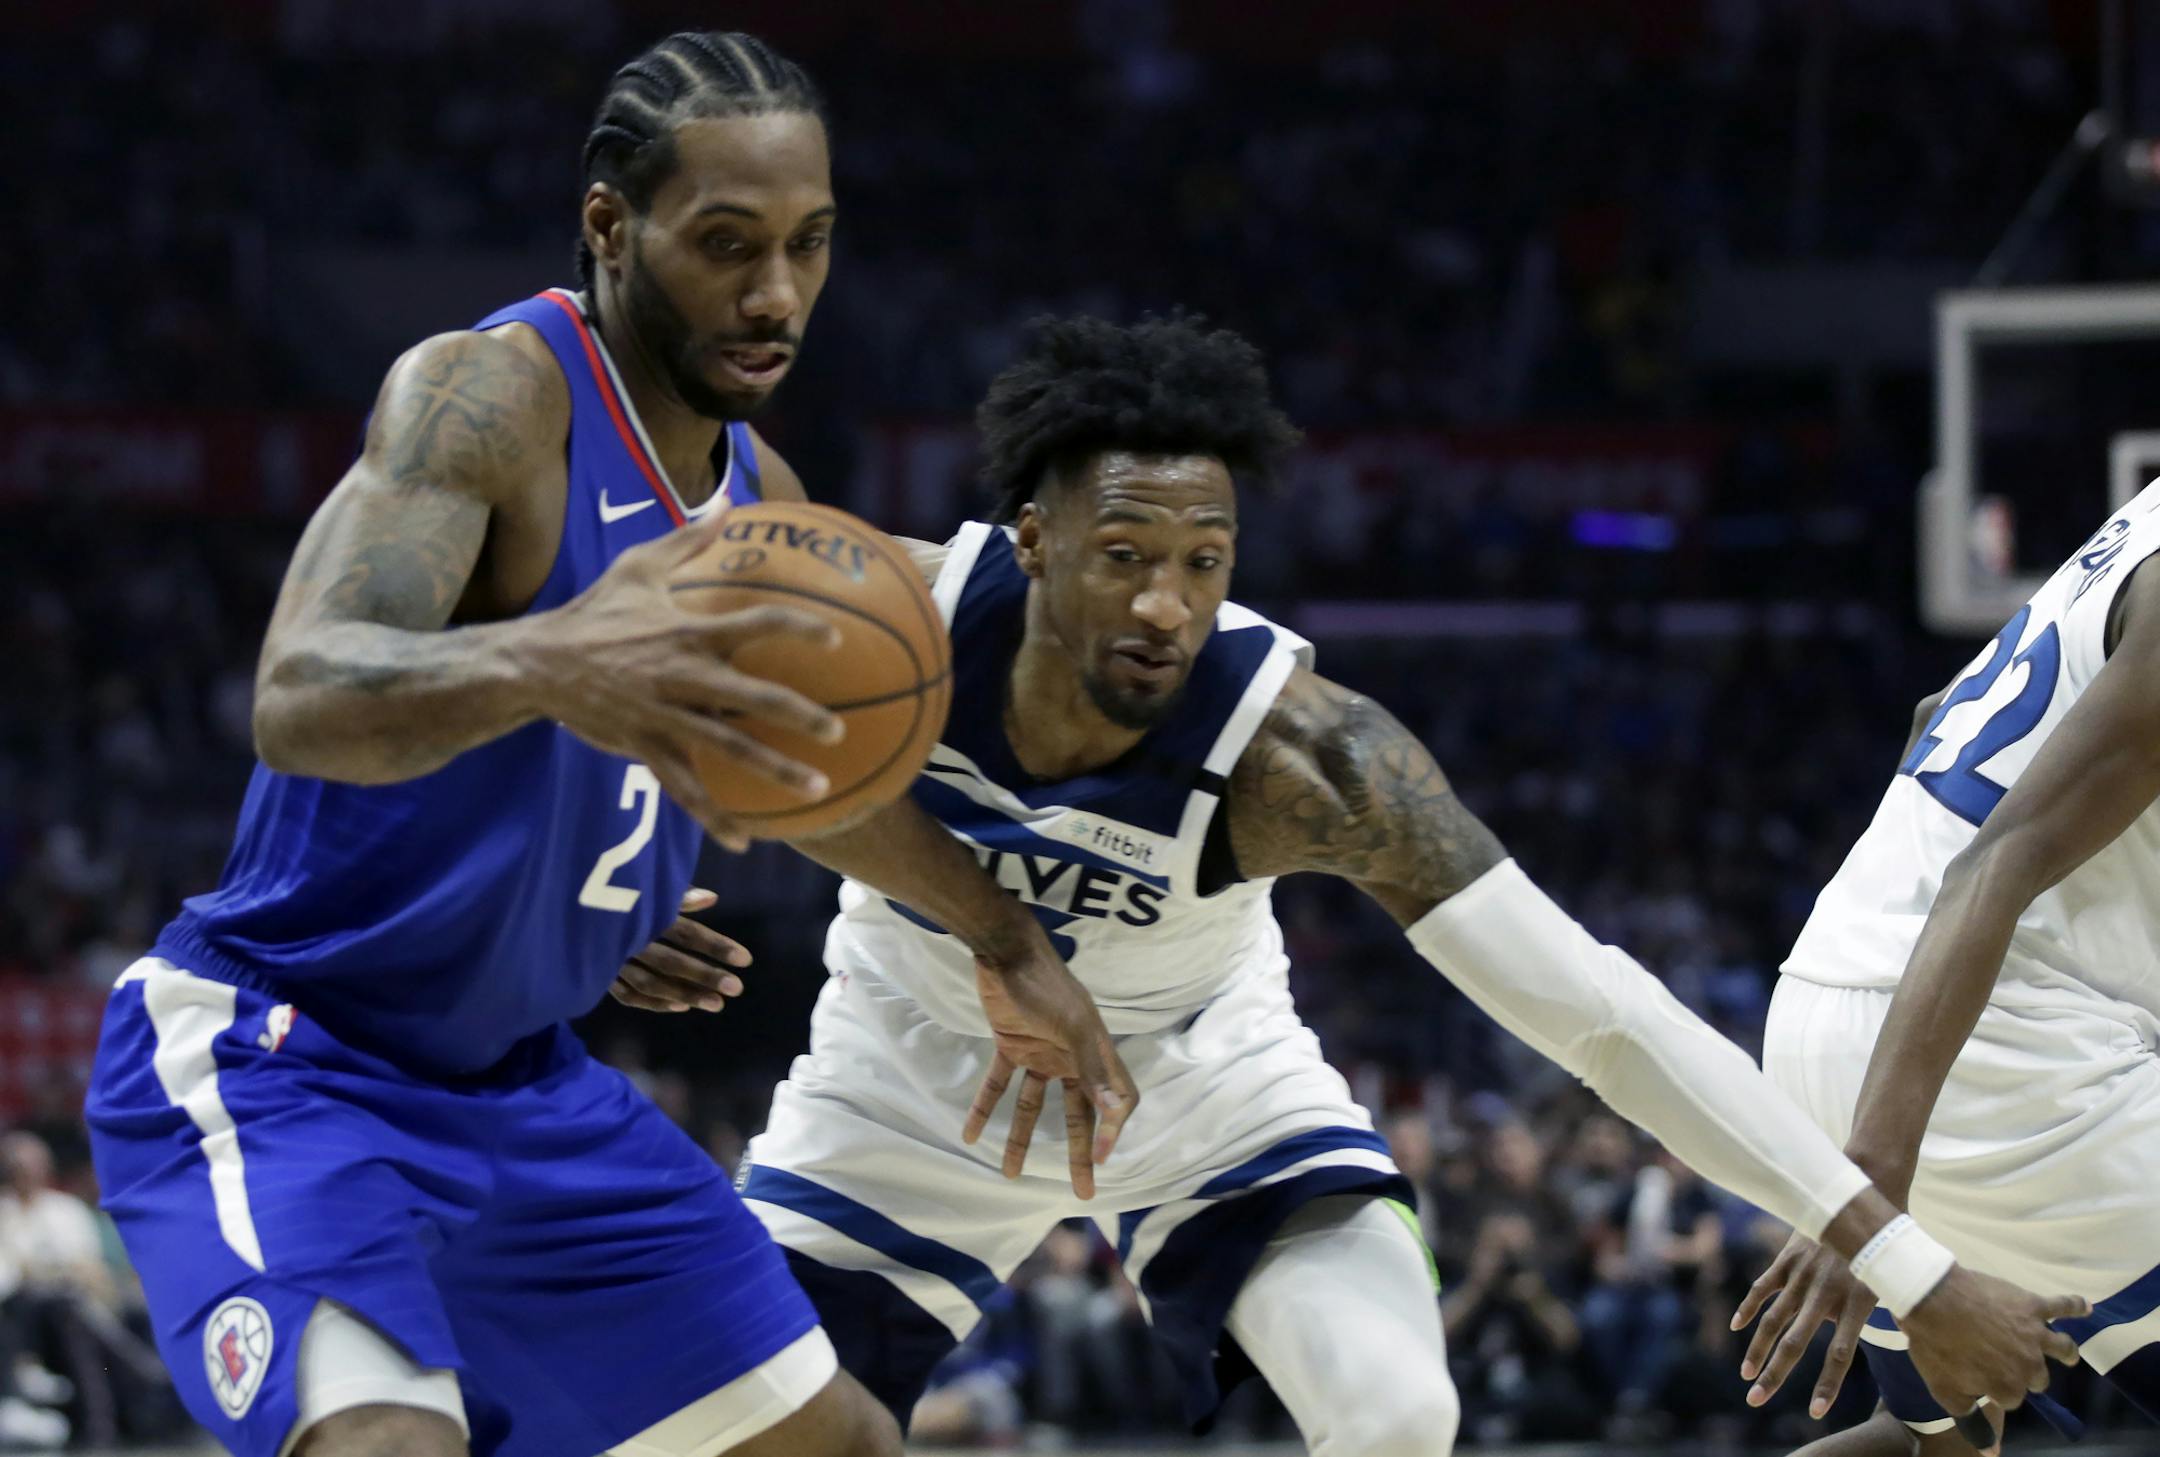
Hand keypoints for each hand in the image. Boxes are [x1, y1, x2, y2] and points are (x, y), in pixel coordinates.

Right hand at [521, 511, 845, 849]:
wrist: (536, 663)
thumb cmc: (594, 612)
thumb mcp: (638, 566)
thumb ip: (689, 537)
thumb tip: (728, 499)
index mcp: (687, 629)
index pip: (755, 622)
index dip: (798, 628)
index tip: (836, 638)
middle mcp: (682, 674)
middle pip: (752, 696)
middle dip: (798, 714)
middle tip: (838, 730)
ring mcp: (664, 715)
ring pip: (728, 749)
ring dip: (775, 770)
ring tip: (819, 787)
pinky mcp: (645, 747)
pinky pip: (685, 788)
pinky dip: (715, 816)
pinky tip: (744, 839)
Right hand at [607, 890, 750, 1011]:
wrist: (553, 904)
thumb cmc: (606, 886)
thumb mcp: (641, 884)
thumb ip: (675, 895)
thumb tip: (711, 899)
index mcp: (641, 913)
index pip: (685, 932)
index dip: (715, 946)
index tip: (746, 960)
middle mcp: (627, 938)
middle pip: (671, 962)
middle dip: (705, 975)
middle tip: (737, 988)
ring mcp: (611, 960)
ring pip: (652, 984)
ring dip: (685, 995)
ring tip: (717, 1005)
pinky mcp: (598, 975)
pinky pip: (629, 995)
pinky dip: (654, 1003)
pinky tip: (680, 1007)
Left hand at [960, 940, 1137, 1199]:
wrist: (1005, 951)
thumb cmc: (1047, 987)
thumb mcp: (1073, 1027)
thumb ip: (1093, 1069)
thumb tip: (1117, 1111)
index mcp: (1096, 1054)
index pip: (1117, 1101)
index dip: (1113, 1131)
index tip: (1102, 1160)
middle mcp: (1072, 1058)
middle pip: (1080, 1114)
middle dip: (1080, 1153)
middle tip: (1081, 1192)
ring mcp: (1041, 1054)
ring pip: (1036, 1106)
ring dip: (1023, 1139)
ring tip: (1010, 1174)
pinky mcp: (1010, 1046)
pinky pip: (1000, 1085)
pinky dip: (986, 1108)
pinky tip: (971, 1134)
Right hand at [1731, 1230, 1876, 1416]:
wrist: (1859, 1199)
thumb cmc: (1880, 1247)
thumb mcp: (1888, 1283)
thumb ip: (1874, 1316)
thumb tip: (1877, 1343)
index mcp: (1856, 1303)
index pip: (1841, 1354)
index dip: (1828, 1385)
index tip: (1814, 1412)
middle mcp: (1825, 1293)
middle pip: (1796, 1343)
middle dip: (1775, 1375)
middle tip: (1756, 1400)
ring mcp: (1802, 1276)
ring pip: (1774, 1320)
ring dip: (1758, 1349)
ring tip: (1747, 1375)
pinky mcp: (1787, 1259)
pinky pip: (1763, 1287)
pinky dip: (1749, 1308)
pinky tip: (1737, 1328)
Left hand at [1898, 1266, 2084, 1420]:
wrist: (1931, 1299)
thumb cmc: (1936, 1347)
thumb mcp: (1947, 1393)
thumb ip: (1973, 1423)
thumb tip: (1993, 1453)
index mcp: (2010, 1388)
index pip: (2011, 1399)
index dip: (1996, 1389)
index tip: (1981, 1378)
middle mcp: (2030, 1365)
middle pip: (2036, 1376)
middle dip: (2025, 1373)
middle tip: (2007, 1360)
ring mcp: (2034, 1335)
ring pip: (2061, 1347)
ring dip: (2065, 1351)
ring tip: (2068, 1353)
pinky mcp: (2032, 1305)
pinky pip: (2062, 1305)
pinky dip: (2075, 1305)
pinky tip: (2086, 1307)